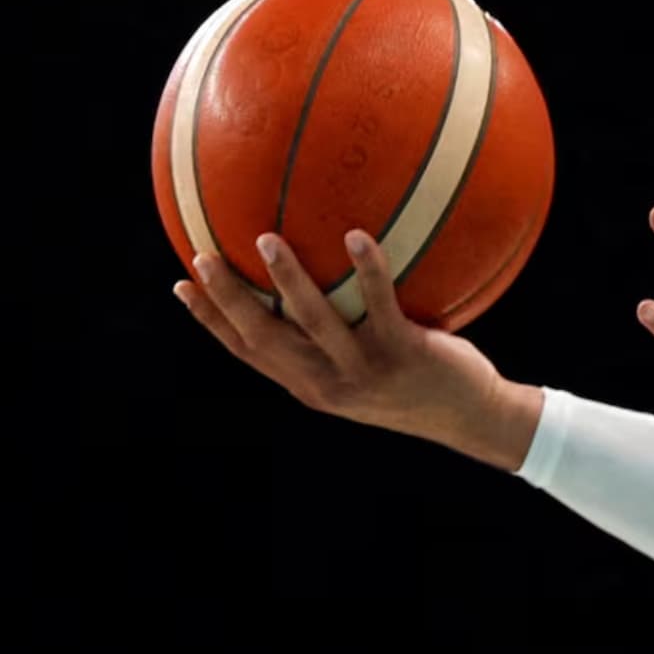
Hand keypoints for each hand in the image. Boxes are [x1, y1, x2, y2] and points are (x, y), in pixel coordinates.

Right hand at [174, 231, 540, 470]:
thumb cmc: (417, 383)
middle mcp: (329, 383)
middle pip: (264, 338)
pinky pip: (380, 305)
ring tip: (265, 240)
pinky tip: (356, 235)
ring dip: (286, 280)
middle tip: (205, 256)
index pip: (247, 353)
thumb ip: (335, 336)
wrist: (472, 418)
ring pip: (313, 323)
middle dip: (229, 298)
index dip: (210, 320)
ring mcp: (365, 371)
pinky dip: (368, 271)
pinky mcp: (402, 356)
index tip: (181, 284)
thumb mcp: (365, 368)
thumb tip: (313, 280)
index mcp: (311, 385)